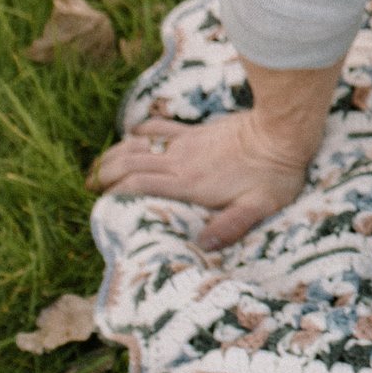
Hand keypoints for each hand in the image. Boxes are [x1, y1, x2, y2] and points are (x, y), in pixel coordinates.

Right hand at [89, 109, 317, 250]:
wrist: (283, 131)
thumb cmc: (275, 174)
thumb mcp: (259, 207)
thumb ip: (231, 226)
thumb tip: (203, 245)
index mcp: (189, 184)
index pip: (138, 185)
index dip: (114, 192)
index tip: (99, 203)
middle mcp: (180, 162)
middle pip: (129, 163)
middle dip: (104, 173)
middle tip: (88, 185)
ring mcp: (187, 144)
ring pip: (138, 144)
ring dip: (115, 152)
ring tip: (99, 165)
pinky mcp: (196, 132)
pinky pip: (160, 127)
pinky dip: (141, 130)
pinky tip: (132, 134)